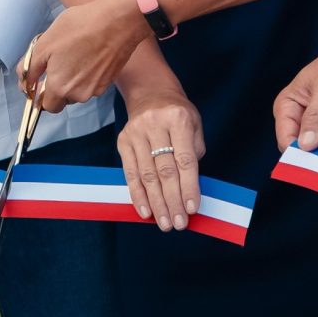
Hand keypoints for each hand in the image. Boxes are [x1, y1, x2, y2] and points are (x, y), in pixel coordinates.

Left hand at [21, 0, 149, 109]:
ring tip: (75, 53)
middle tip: (57, 61)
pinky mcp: (109, 80)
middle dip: (58, 86)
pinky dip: (88, 73)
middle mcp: (79, 94)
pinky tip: (89, 53)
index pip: (47, 106)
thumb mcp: (45, 42)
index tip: (42, 78)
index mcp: (60, 87)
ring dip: (73, 79)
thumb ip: (30, 67)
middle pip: (63, 99)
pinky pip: (92, 83)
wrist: (119, 21)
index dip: (41, 94)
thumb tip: (25, 83)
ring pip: (78, 90)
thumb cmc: (79, 27)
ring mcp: (97, 88)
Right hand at [117, 84, 203, 230]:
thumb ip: (194, 153)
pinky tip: (145, 212)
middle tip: (178, 224)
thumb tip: (188, 190)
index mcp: (178, 119)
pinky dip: (138, 195)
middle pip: (165, 171)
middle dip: (173, 201)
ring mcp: (136, 133)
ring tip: (164, 223)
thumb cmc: (178, 115)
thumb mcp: (195, 125)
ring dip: (156, 203)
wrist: (150, 93)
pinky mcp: (123, 141)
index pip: (185, 160)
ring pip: (147, 175)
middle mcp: (155, 125)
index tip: (192, 209)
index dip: (189, 187)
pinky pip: (130, 173)